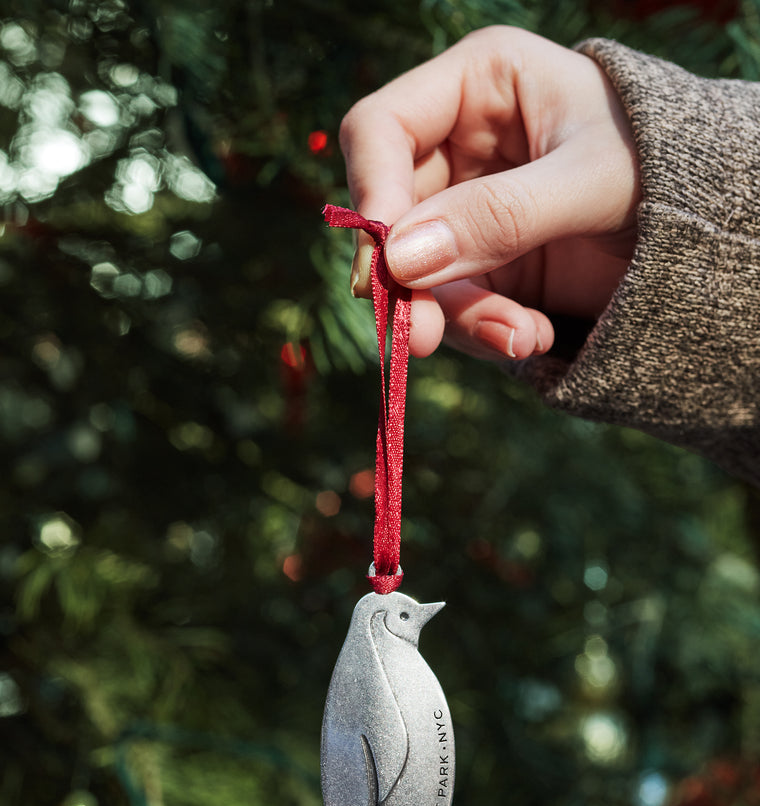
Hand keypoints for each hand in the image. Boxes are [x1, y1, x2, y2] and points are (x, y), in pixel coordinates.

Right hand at [339, 27, 639, 360]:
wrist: (717, 225)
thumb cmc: (664, 167)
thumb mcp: (590, 181)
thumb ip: (500, 215)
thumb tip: (400, 260)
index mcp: (477, 87)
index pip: (380, 129)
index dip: (370, 192)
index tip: (382, 262)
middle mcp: (459, 151)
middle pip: (392, 217)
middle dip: (412, 283)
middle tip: (422, 338)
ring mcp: (467, 215)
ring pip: (419, 276)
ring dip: (459, 318)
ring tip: (522, 340)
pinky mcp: (486, 269)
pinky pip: (456, 308)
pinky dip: (486, 333)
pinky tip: (532, 339)